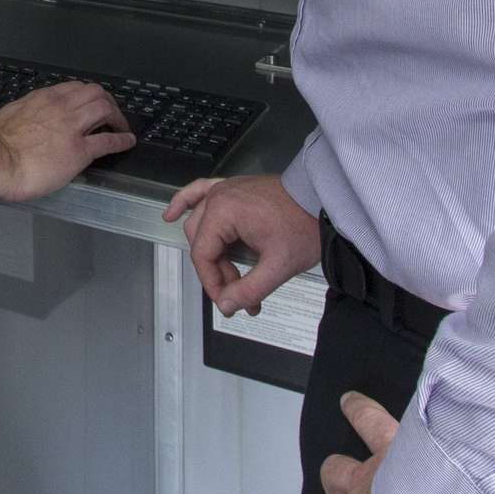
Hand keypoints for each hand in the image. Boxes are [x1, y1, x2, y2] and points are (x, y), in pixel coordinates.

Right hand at [0, 80, 135, 200]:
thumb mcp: (12, 113)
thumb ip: (28, 111)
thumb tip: (32, 117)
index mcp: (45, 98)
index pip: (75, 88)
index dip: (89, 95)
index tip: (92, 103)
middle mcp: (62, 107)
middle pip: (96, 94)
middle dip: (108, 102)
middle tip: (111, 114)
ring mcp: (73, 128)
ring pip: (105, 109)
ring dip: (117, 117)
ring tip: (121, 126)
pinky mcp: (80, 151)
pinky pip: (108, 141)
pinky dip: (121, 139)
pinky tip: (127, 141)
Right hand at [161, 175, 319, 315]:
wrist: (323, 199)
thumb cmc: (304, 224)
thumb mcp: (279, 266)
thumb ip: (249, 289)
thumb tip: (226, 304)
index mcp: (224, 211)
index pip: (202, 255)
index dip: (212, 283)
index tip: (227, 302)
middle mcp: (219, 197)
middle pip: (201, 243)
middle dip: (219, 272)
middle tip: (240, 291)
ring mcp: (225, 190)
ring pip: (199, 225)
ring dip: (210, 252)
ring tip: (227, 274)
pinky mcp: (233, 189)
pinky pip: (198, 191)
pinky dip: (184, 202)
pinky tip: (171, 214)